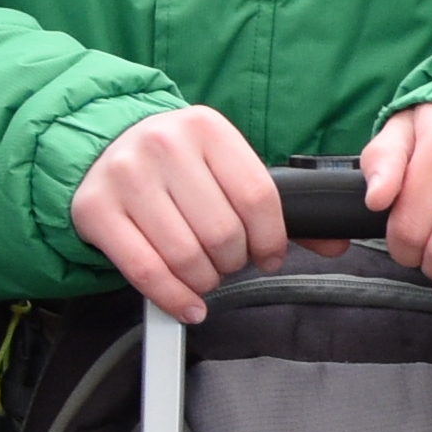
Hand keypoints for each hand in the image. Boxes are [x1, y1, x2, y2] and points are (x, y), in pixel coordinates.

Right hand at [71, 102, 289, 320]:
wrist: (105, 146)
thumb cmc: (176, 165)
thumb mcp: (223, 166)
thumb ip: (277, 206)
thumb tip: (336, 243)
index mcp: (206, 127)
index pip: (257, 197)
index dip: (271, 240)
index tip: (268, 256)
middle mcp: (164, 144)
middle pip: (222, 232)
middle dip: (233, 262)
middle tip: (228, 262)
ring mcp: (126, 175)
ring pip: (186, 256)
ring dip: (205, 281)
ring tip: (205, 274)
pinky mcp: (95, 208)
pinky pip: (146, 271)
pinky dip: (174, 299)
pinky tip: (188, 304)